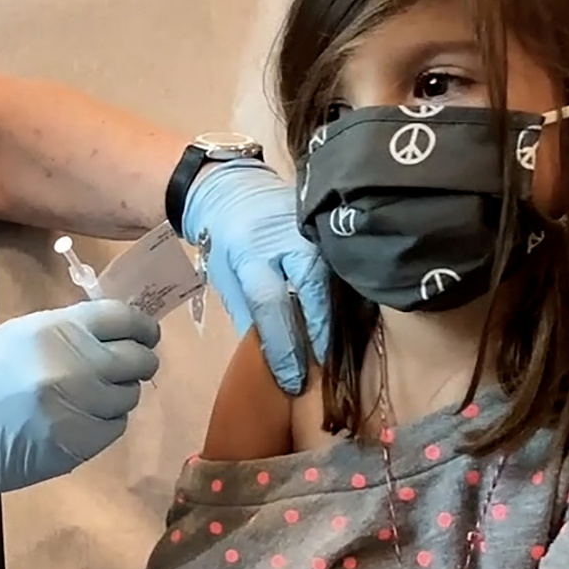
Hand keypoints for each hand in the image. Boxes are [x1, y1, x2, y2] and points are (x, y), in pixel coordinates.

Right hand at [0, 298, 160, 513]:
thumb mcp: (17, 336)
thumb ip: (66, 332)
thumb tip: (111, 333)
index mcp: (57, 330)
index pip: (123, 319)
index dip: (141, 326)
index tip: (146, 333)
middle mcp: (75, 366)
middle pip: (137, 359)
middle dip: (139, 360)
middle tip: (129, 366)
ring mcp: (79, 409)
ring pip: (128, 397)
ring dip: (117, 395)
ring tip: (90, 396)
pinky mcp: (77, 446)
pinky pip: (113, 428)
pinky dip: (104, 423)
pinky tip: (78, 420)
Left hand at [181, 163, 332, 394]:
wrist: (233, 189)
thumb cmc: (226, 241)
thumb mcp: (227, 277)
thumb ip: (250, 314)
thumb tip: (274, 357)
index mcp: (250, 253)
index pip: (270, 304)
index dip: (283, 345)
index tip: (292, 379)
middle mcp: (285, 239)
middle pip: (311, 288)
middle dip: (319, 330)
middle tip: (322, 365)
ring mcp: (311, 229)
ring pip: (331, 278)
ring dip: (334, 316)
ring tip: (334, 349)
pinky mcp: (326, 226)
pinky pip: (339, 266)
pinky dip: (340, 295)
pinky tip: (342, 318)